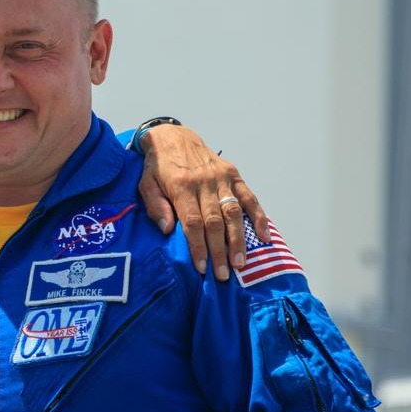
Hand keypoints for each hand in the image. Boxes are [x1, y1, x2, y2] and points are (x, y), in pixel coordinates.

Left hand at [135, 124, 270, 279]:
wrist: (174, 137)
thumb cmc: (158, 166)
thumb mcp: (146, 184)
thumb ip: (155, 206)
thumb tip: (167, 230)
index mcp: (181, 185)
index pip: (192, 221)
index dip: (198, 246)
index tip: (202, 267)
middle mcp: (205, 182)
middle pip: (215, 221)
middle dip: (219, 251)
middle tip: (223, 274)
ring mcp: (222, 178)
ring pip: (234, 212)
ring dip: (239, 240)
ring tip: (241, 263)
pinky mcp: (234, 174)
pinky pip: (249, 197)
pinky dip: (259, 217)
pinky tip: (264, 236)